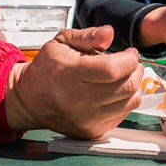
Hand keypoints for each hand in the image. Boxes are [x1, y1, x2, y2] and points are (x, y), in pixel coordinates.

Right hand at [3, 26, 143, 138]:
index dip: (129, 59)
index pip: (112, 69)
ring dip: (133, 86)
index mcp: (69, 73)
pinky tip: (114, 92)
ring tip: (122, 77)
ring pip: (130, 102)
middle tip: (129, 64)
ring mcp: (86, 119)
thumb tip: (109, 33)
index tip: (130, 53)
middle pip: (126, 86)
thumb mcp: (61, 42)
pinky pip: (123, 114)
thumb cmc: (47, 69)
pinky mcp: (92, 131)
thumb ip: (87, 36)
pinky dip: (125, 101)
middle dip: (136, 70)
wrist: (29, 101)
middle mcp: (78, 100)